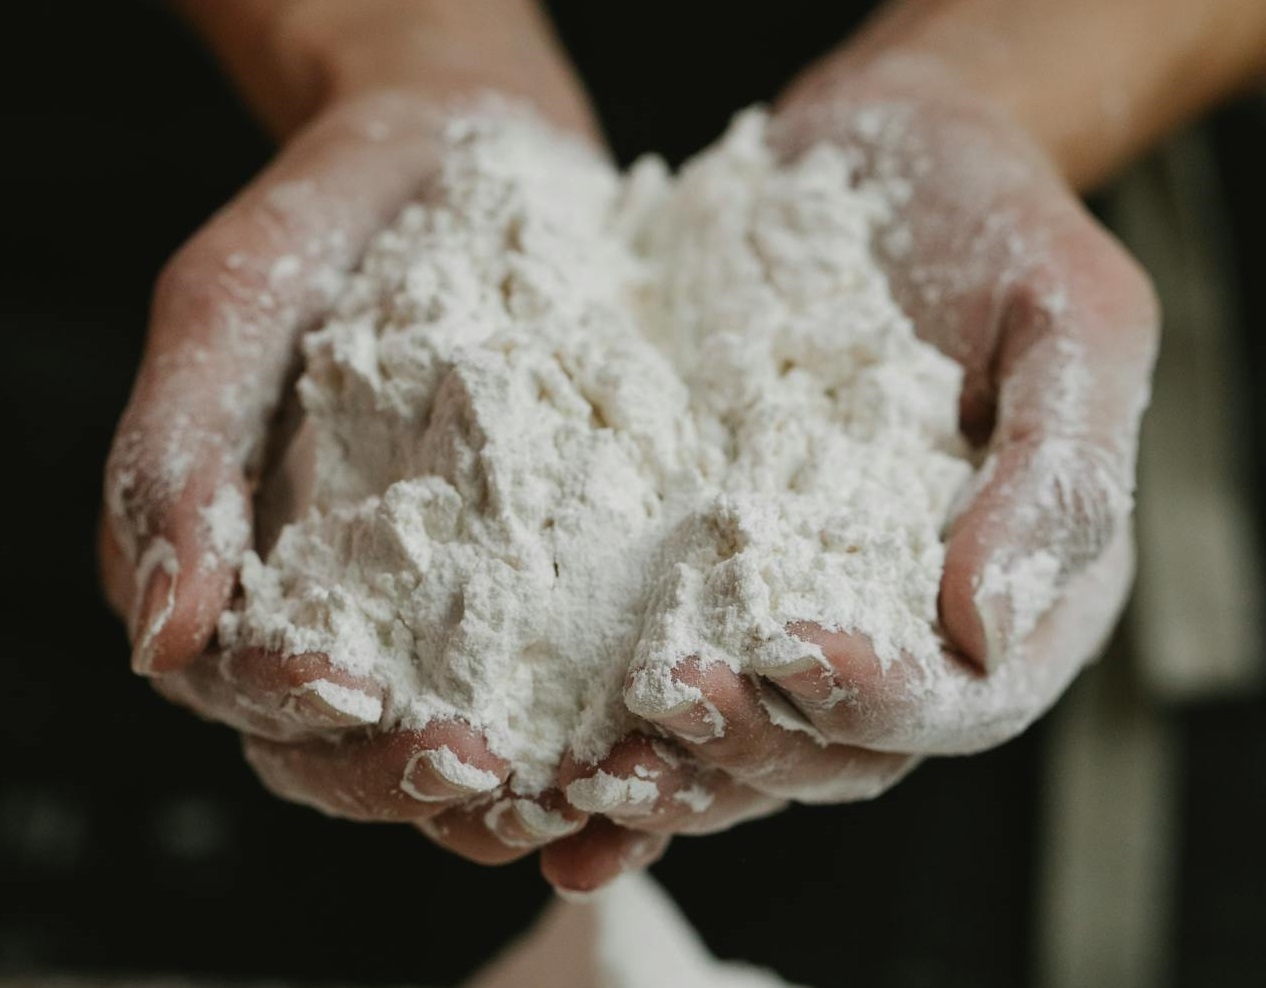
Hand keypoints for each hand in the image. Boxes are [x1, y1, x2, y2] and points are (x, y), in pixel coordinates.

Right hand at [99, 0, 673, 889]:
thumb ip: (176, 457)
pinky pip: (561, 686)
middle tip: (483, 767)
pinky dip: (591, 730)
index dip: (286, 706)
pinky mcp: (543, 586)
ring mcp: (447, 611)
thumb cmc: (331, 220)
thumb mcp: (229, 307)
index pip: (241, 684)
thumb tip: (161, 633)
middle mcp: (341, 613)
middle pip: (347, 751)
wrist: (465, 150)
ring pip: (457, 749)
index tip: (351, 690)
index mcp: (242, 569)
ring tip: (577, 782)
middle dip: (405, 774)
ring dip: (508, 788)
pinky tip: (643, 736)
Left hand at [608, 58, 1156, 803]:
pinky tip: (547, 750)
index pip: (964, 697)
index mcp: (1022, 590)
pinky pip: (668, 658)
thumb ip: (1061, 475)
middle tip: (663, 701)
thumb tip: (992, 629)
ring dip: (670, 767)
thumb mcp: (1071, 319)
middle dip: (752, 741)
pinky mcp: (713, 568)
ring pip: (747, 732)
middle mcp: (910, 623)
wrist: (873, 153)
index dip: (880, 699)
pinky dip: (612, 717)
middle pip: (840, 745)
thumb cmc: (996, 222)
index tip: (794, 651)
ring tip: (586, 770)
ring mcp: (805, 600)